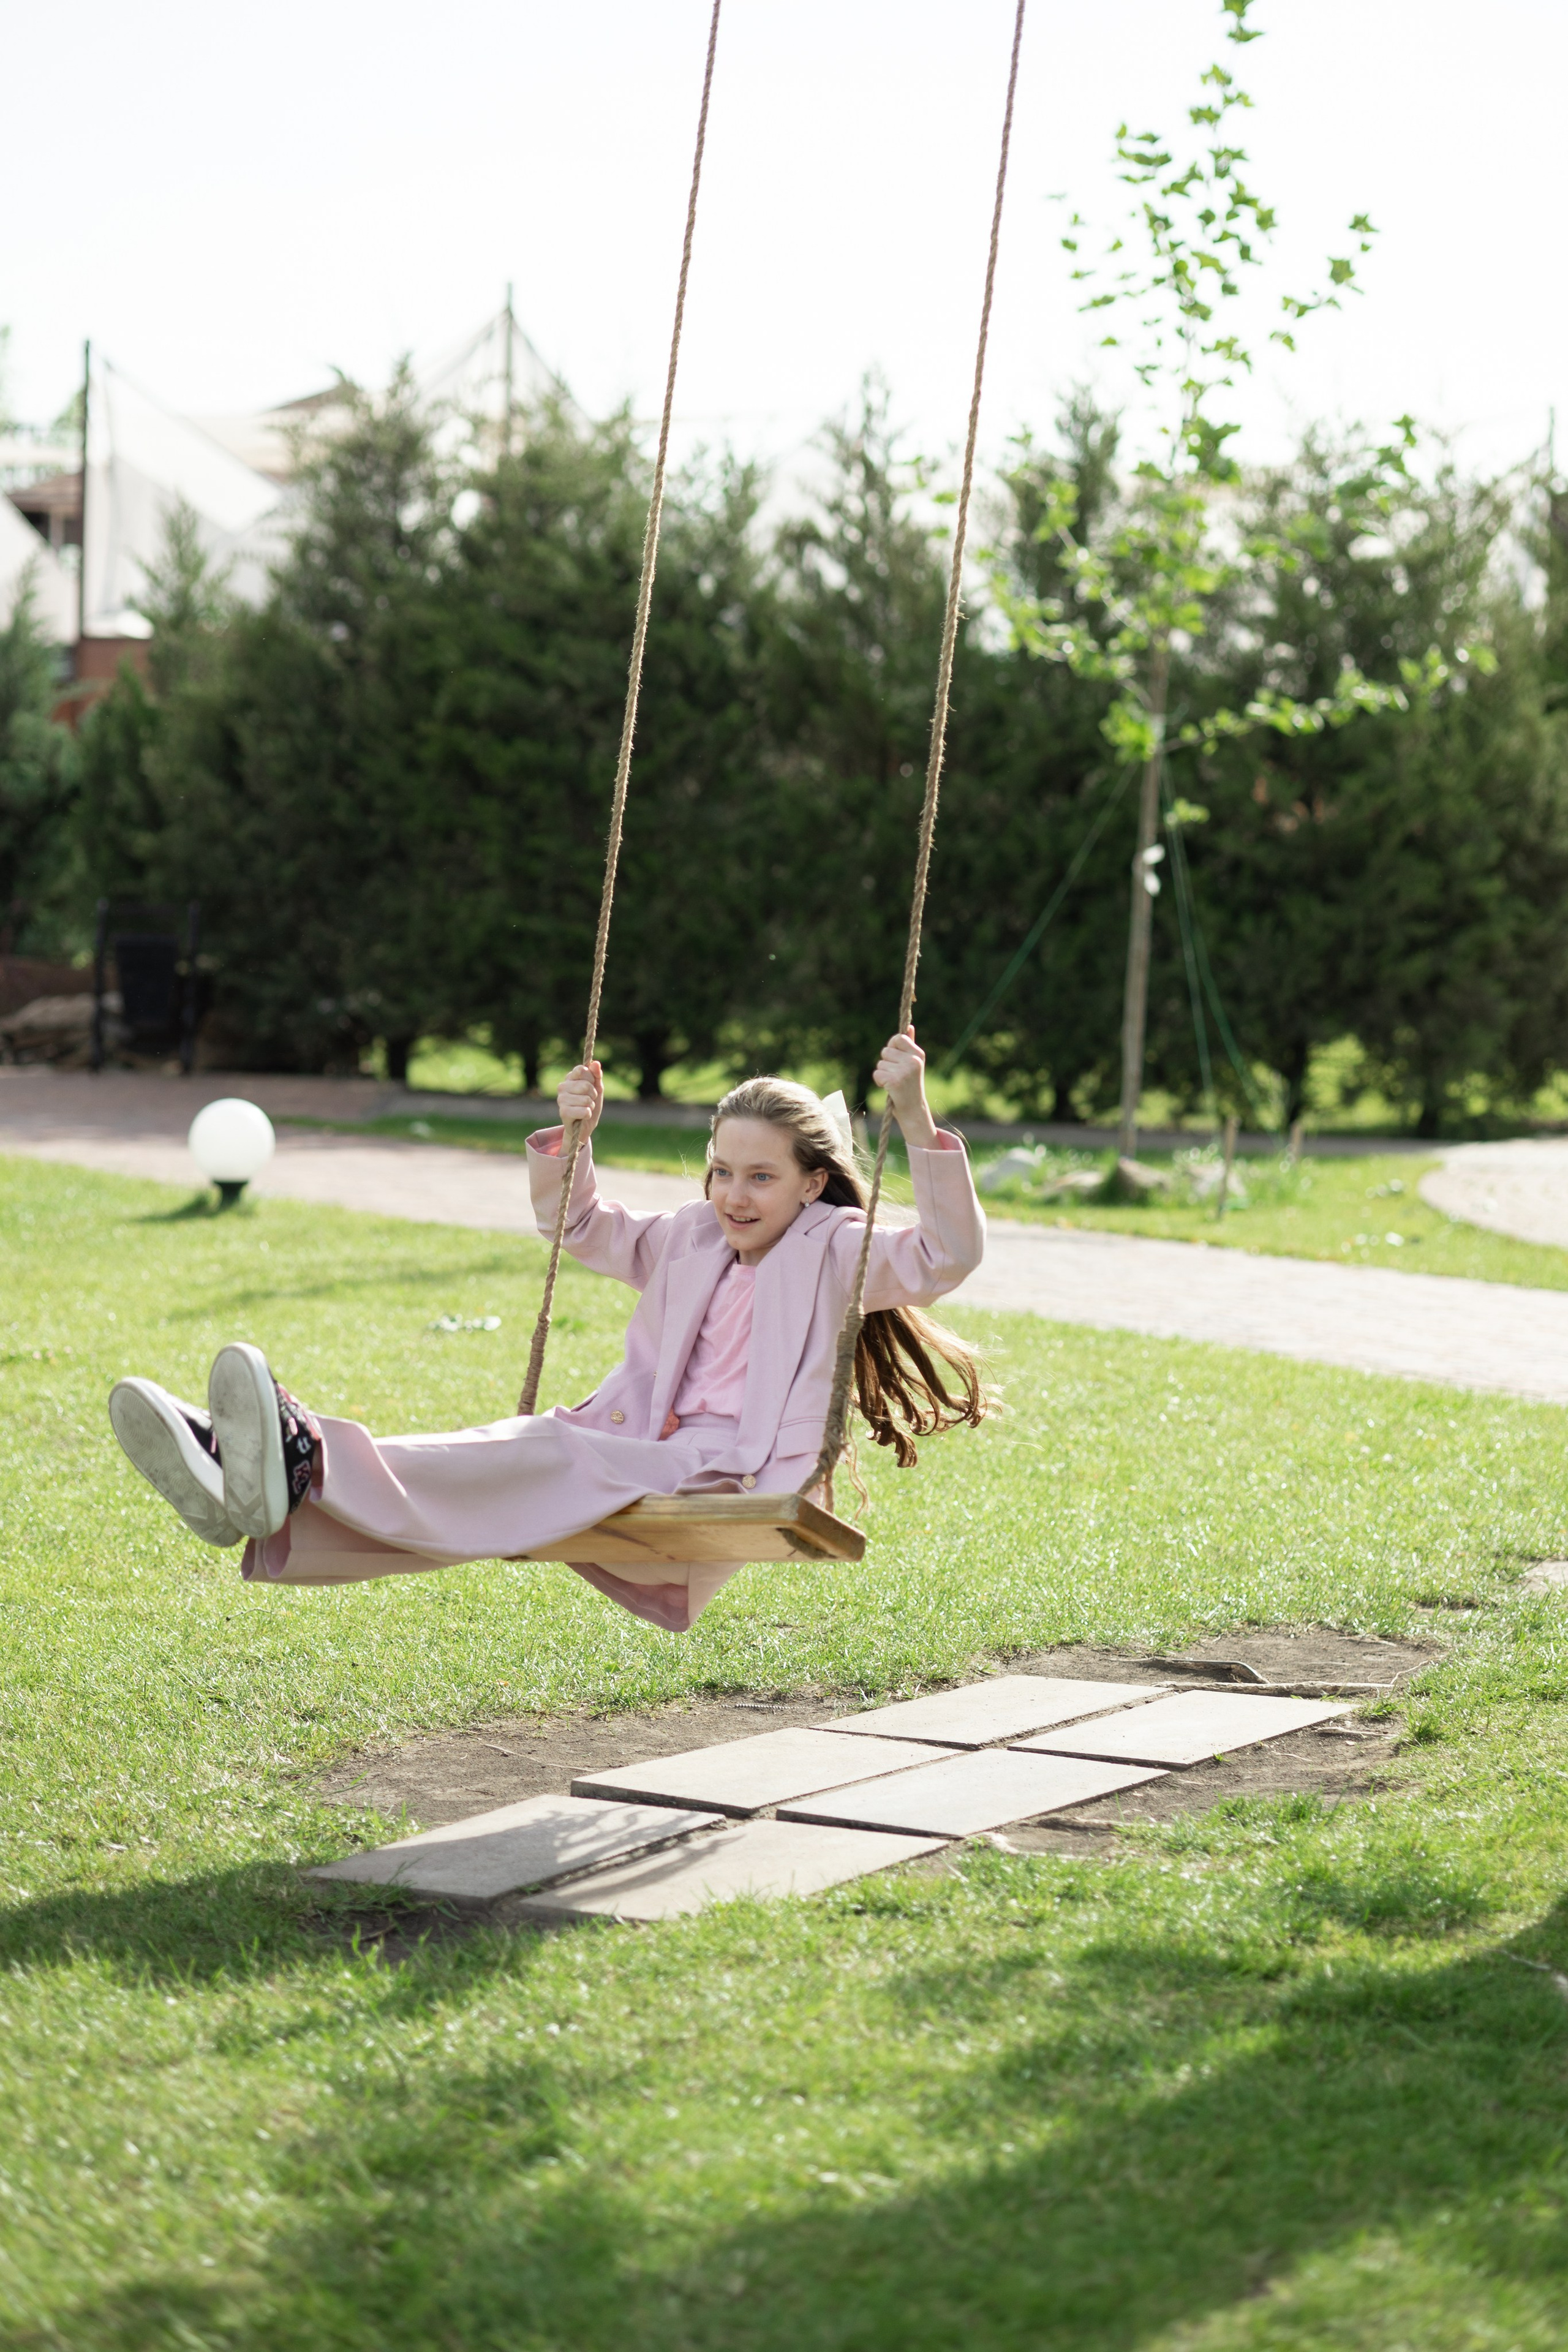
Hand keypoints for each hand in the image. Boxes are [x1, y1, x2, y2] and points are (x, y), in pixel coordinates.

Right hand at [557, 1060, 603, 1138]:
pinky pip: (584, 1111)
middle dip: (593, 1095)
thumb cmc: (590, 1104)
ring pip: (586, 1099)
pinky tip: (583, 1116)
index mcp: (570, 1077)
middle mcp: (562, 1086)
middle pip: (586, 1085)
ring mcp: (561, 1099)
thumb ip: (597, 1075)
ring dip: (591, 1106)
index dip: (591, 1079)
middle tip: (589, 1100)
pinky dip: (588, 1114)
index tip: (591, 1085)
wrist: (584, 1126)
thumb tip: (596, 1063)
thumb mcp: (597, 1088)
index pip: (582, 1070)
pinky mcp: (563, 1112)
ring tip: (585, 1108)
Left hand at [873, 1026, 937, 1148]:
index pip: (898, 1038)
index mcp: (918, 1054)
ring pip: (880, 1063)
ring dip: (883, 1073)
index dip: (892, 1047)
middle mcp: (913, 1061)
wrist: (913, 1109)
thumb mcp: (913, 1063)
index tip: (895, 1058)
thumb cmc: (911, 1085)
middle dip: (886, 1063)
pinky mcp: (895, 1081)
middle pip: (886, 1051)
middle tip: (897, 1075)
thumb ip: (910, 1045)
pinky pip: (876, 1073)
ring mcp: (905, 1071)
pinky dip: (879, 1081)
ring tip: (894, 1082)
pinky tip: (889, 1088)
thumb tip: (909, 1026)